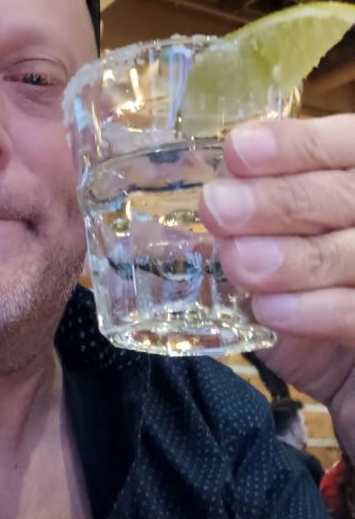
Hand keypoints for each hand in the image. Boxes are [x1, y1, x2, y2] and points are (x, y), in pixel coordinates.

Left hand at [198, 114, 354, 460]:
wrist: (347, 373)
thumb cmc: (306, 296)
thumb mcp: (273, 253)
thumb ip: (243, 227)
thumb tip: (181, 217)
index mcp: (354, 176)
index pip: (341, 145)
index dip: (295, 145)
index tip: (237, 150)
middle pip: (346, 194)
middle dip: (280, 200)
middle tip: (217, 208)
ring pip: (354, 254)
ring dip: (294, 257)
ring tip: (237, 263)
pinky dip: (314, 311)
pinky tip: (268, 310)